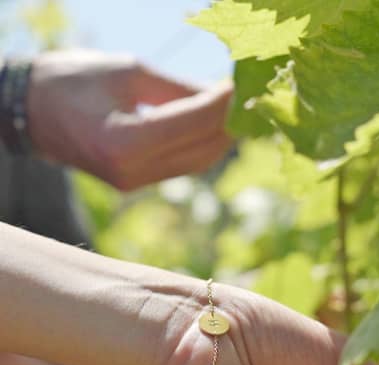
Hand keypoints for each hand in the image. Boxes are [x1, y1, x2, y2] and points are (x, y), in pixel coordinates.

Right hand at [27, 50, 232, 189]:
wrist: (33, 113)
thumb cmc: (73, 81)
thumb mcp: (129, 73)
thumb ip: (180, 90)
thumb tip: (225, 97)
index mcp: (123, 143)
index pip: (194, 124)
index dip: (225, 104)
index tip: (245, 84)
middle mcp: (132, 172)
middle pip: (203, 149)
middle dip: (231, 122)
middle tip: (250, 96)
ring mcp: (136, 182)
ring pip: (199, 161)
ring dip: (222, 136)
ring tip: (237, 107)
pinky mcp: (138, 182)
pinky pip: (183, 165)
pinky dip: (203, 144)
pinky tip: (215, 123)